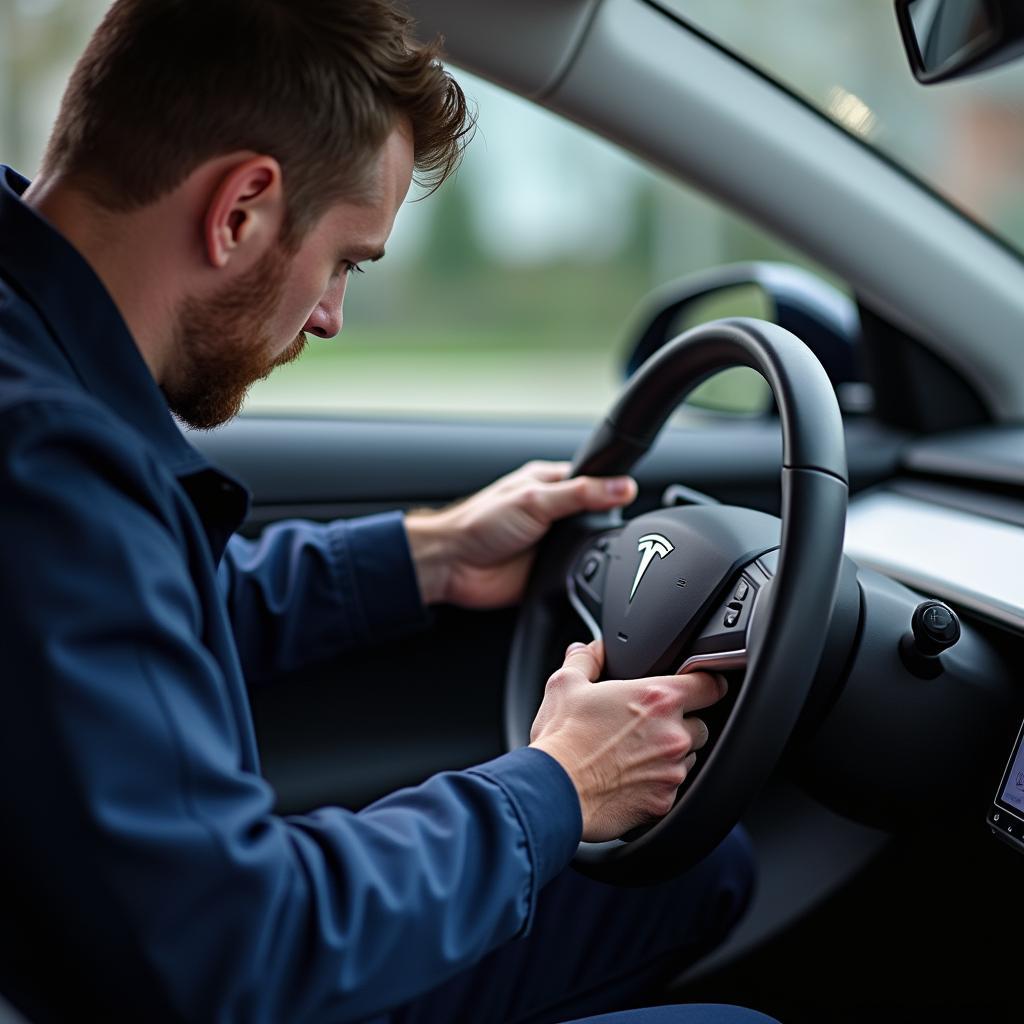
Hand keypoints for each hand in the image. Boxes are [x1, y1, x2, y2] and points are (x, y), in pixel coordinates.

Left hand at [404, 460, 636, 607]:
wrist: (452, 566)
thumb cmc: (478, 524)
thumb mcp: (534, 500)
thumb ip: (580, 494)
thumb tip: (622, 486)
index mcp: (550, 484)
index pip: (594, 479)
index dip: (614, 486)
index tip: (633, 493)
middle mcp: (553, 512)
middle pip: (597, 515)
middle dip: (608, 523)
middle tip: (617, 527)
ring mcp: (552, 543)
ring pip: (590, 547)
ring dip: (595, 551)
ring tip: (598, 552)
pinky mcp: (550, 572)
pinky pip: (578, 574)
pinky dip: (584, 575)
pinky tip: (585, 573)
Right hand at [529, 640, 726, 841]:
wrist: (554, 790)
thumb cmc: (561, 739)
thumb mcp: (566, 685)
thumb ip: (585, 660)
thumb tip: (588, 649)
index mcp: (657, 698)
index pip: (711, 684)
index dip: (707, 683)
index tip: (701, 687)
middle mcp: (673, 734)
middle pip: (701, 724)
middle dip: (681, 723)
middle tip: (647, 726)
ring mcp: (672, 771)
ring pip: (688, 758)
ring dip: (670, 755)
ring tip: (634, 753)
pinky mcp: (664, 802)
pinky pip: (672, 788)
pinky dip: (657, 783)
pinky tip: (629, 778)